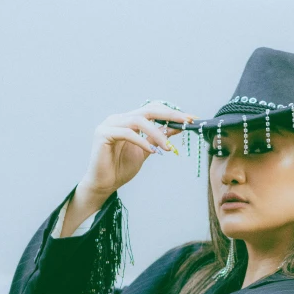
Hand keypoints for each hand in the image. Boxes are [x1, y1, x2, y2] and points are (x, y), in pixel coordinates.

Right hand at [81, 101, 198, 195]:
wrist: (104, 184)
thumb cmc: (122, 168)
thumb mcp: (147, 150)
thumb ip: (158, 137)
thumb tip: (177, 127)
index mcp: (128, 120)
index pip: (152, 110)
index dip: (171, 113)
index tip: (190, 119)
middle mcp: (118, 118)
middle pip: (147, 110)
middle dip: (170, 115)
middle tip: (186, 122)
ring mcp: (109, 124)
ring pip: (138, 121)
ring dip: (157, 133)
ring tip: (167, 147)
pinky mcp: (103, 134)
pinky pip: (127, 133)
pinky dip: (142, 141)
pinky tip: (153, 151)